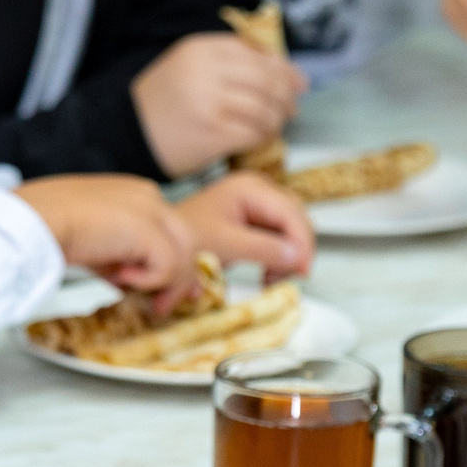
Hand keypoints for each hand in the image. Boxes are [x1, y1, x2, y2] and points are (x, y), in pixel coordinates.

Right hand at [15, 174, 198, 311]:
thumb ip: (112, 252)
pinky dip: (148, 282)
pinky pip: (168, 268)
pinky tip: (117, 280)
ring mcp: (152, 212)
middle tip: (168, 305)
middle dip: (184, 276)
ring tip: (152, 307)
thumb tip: (124, 276)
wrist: (34, 220)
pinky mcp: (150, 232)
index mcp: (133, 192)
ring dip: (168, 288)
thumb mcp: (88, 237)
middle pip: (184, 240)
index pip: (167, 228)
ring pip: (183, 256)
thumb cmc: (45, 225)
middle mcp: (148, 197)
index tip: (161, 288)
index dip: (167, 260)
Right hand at [130, 33, 307, 176]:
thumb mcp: (190, 67)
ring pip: (265, 108)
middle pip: (268, 80)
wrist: (127, 134)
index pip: (258, 53)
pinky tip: (258, 139)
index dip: (285, 69)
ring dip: (276, 120)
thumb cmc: (164, 103)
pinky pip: (254, 133)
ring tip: (272, 126)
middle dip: (286, 97)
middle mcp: (205, 71)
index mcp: (201, 48)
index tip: (298, 83)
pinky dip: (263, 137)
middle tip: (290, 109)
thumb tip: (289, 73)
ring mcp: (209, 102)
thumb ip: (231, 63)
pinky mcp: (212, 133)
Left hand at [173, 171, 313, 279]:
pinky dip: (279, 259)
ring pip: (291, 231)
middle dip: (296, 251)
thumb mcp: (224, 244)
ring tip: (272, 278)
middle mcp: (258, 190)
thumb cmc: (185, 235)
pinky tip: (268, 274)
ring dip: (288, 257)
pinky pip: (279, 239)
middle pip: (296, 220)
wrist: (164, 239)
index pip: (291, 214)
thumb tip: (296, 257)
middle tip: (290, 277)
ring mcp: (258, 204)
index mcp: (250, 188)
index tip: (302, 270)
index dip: (302, 243)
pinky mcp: (255, 221)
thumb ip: (262, 249)